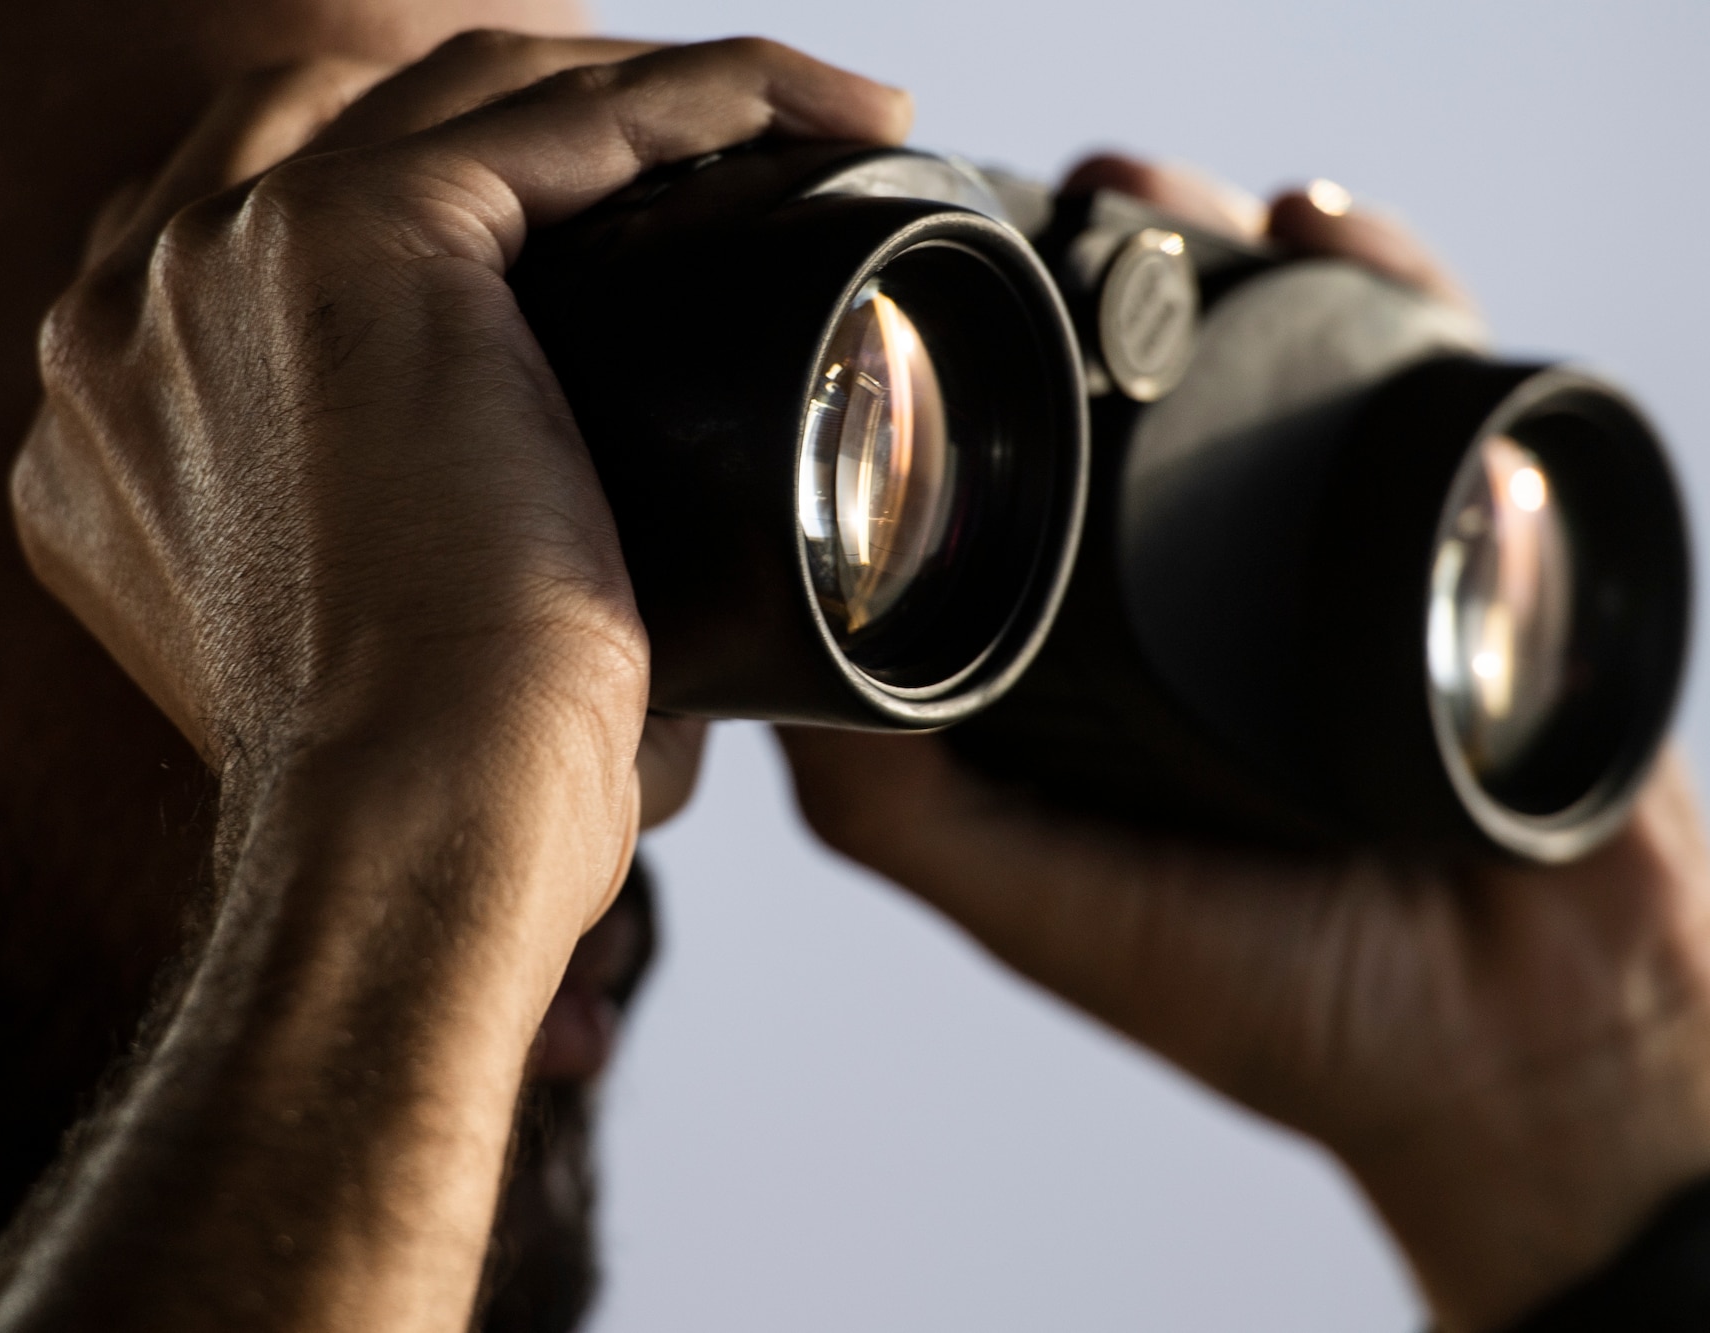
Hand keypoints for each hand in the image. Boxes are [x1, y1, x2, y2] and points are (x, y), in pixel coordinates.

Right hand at [0, 36, 909, 1332]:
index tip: (620, 220)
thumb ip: (443, 560)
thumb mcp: (398, 648)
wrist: (412, 835)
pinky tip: (832, 110)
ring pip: (473, 90)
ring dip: (652, 90)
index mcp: (123, 405)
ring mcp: (224, 255)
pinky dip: (719, 94)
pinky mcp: (348, 235)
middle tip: (718, 170)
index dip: (460, 189)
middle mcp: (131, 308)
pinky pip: (564, 110)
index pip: (286, 210)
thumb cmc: (434, 787)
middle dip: (547, 117)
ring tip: (808, 129)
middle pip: (370, 118)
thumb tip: (655, 598)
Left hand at [781, 158, 1709, 1332]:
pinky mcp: (1464, 528)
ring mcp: (1332, 548)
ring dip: (1202, 253)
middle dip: (1085, 284)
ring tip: (1151, 199)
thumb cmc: (1277, 1001)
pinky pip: (1418, 369)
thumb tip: (767, 674)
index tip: (914, 303)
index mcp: (1092, 656)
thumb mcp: (1041, 907)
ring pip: (1260, 355)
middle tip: (1049, 214)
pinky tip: (1315, 228)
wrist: (1531, 1042)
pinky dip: (1375, 280)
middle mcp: (1200, 586)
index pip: (1015, 479)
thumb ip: (898, 810)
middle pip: (1134, 389)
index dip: (964, 383)